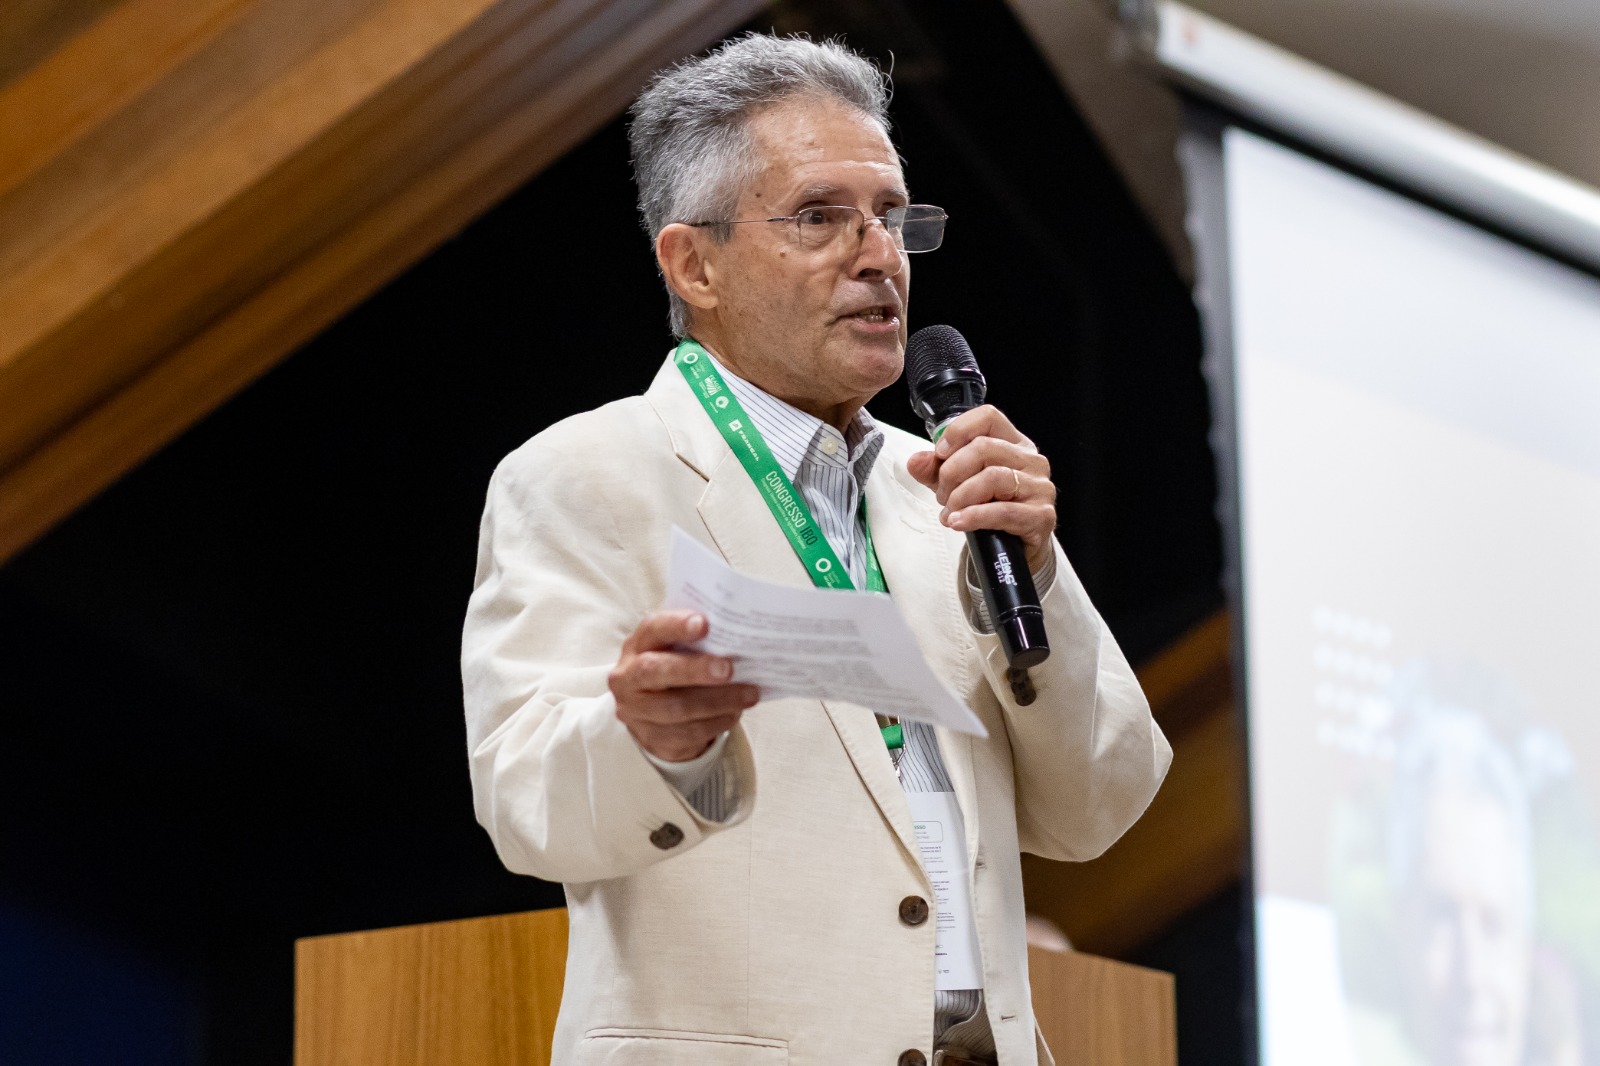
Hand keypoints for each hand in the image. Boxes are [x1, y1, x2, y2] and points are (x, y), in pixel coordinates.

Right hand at [610, 610, 760, 761]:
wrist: (653, 713)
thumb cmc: (674, 668)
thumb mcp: (677, 649)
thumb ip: (699, 640)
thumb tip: (739, 634)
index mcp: (637, 645)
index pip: (653, 629)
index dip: (676, 626)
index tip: (705, 624)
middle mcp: (628, 677)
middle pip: (655, 671)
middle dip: (695, 669)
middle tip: (729, 669)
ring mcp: (635, 711)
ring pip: (676, 708)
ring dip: (718, 701)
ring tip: (749, 694)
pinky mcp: (650, 738)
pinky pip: (687, 733)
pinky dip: (716, 722)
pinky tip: (734, 712)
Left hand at [905, 405, 1057, 572]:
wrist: (1014, 550)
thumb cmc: (990, 509)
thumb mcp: (957, 485)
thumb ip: (934, 470)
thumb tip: (915, 461)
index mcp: (1013, 443)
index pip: (988, 417)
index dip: (959, 431)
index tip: (940, 454)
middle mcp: (1031, 460)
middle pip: (984, 448)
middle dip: (952, 473)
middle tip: (942, 496)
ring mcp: (1040, 487)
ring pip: (992, 477)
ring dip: (961, 497)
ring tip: (950, 513)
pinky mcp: (1041, 515)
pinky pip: (1003, 511)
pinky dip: (974, 516)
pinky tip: (959, 522)